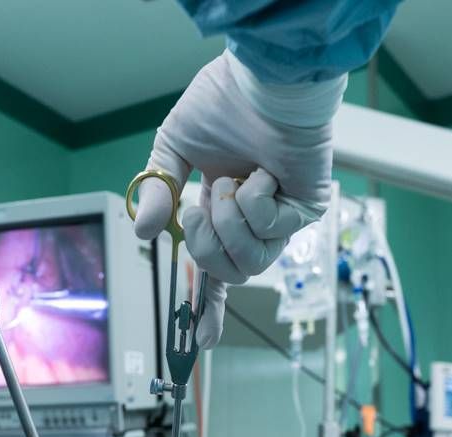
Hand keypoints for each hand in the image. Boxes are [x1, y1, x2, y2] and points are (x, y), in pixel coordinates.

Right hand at [133, 49, 336, 347]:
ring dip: (232, 223)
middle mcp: (253, 221)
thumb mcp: (171, 149)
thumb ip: (158, 193)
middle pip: (226, 273)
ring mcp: (282, 218)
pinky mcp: (306, 209)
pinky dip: (258, 201)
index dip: (207, 305)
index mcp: (222, 211)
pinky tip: (265, 172)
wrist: (261, 80)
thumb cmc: (223, 103)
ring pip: (251, 262)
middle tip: (201, 205)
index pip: (215, 269)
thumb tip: (144, 234)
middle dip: (206, 244)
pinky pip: (272, 232)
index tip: (202, 342)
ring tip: (234, 184)